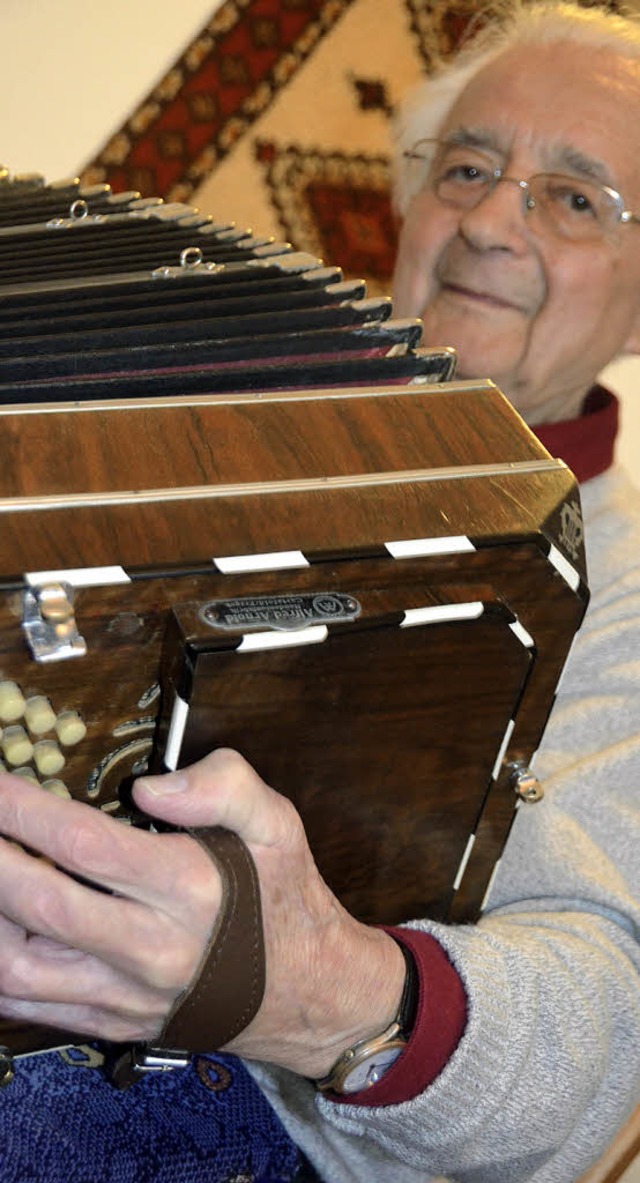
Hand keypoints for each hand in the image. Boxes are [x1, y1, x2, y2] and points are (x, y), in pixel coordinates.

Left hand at [0, 752, 404, 1076]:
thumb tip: (151, 787)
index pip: (85, 844)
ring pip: (20, 970)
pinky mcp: (114, 1023)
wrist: (313, 996)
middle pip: (41, 906)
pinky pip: (33, 1007)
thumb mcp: (279, 823)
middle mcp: (149, 947)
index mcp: (188, 888)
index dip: (24, 810)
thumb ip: (224, 786)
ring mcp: (126, 994)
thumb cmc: (287, 902)